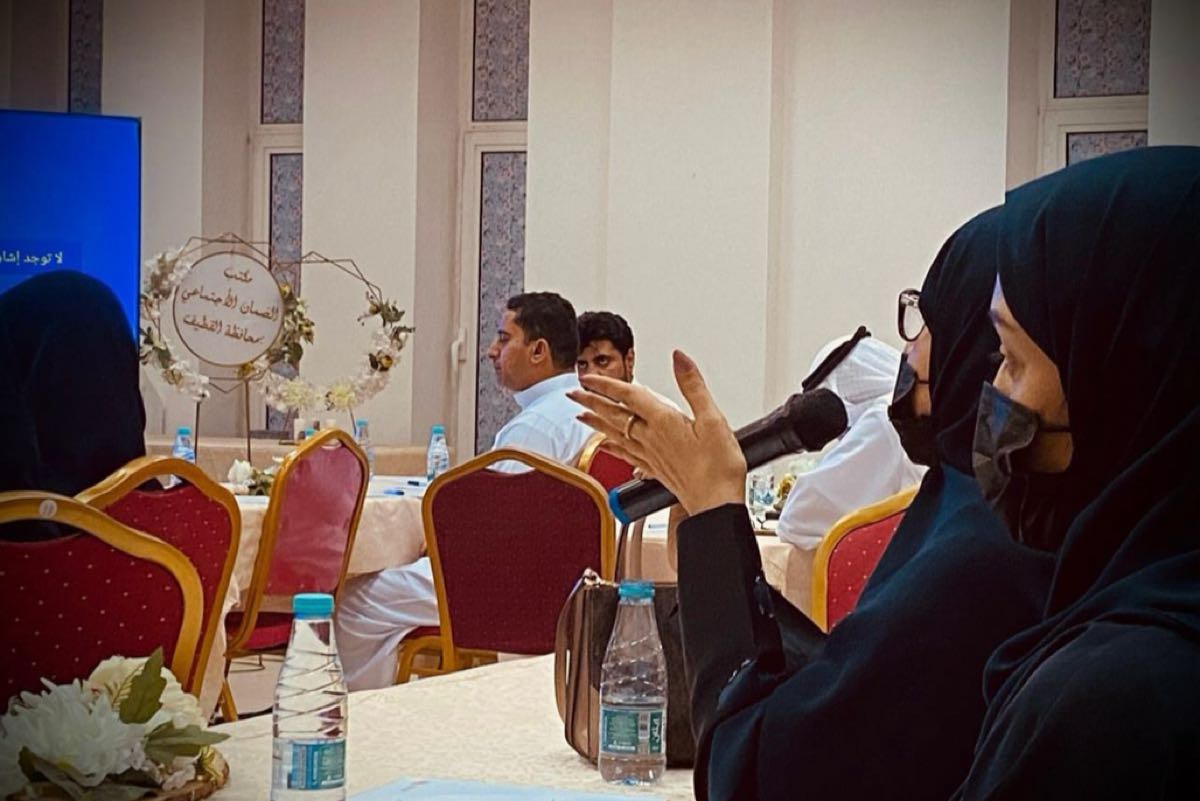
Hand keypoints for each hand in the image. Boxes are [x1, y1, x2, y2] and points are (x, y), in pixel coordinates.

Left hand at [568, 350, 746, 515]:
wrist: (715, 504)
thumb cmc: (718, 466)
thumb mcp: (713, 418)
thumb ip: (693, 386)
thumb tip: (679, 358)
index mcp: (663, 422)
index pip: (628, 395)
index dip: (606, 384)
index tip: (589, 377)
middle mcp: (651, 439)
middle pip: (615, 415)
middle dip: (591, 402)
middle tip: (572, 394)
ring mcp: (651, 455)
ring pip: (616, 435)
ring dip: (596, 424)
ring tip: (580, 417)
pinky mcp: (655, 470)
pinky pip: (626, 455)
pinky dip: (612, 448)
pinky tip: (606, 446)